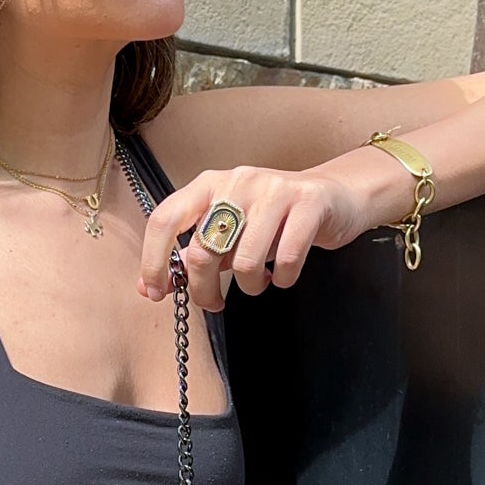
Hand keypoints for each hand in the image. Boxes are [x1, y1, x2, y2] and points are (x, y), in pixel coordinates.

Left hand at [137, 164, 369, 312]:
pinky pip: (287, 260)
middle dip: (204, 290)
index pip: (164, 219)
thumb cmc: (274, 219)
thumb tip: (149, 287)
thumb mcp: (229, 230)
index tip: (156, 292)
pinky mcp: (308, 203)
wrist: (334, 195)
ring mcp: (274, 190)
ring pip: (244, 261)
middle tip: (215, 303)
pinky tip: (282, 275)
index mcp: (209, 184)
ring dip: (249, 286)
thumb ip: (192, 253)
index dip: (153, 261)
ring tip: (258, 282)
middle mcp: (237, 181)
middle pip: (202, 250)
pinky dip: (282, 280)